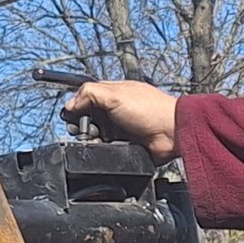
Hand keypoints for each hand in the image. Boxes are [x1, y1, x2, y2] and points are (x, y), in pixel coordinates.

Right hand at [64, 80, 179, 162]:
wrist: (172, 133)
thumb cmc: (150, 110)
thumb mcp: (115, 94)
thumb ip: (89, 94)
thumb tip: (70, 104)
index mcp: (115, 93)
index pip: (87, 97)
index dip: (77, 105)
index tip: (71, 114)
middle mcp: (117, 110)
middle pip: (88, 118)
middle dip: (82, 124)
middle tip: (84, 128)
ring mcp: (121, 128)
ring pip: (96, 135)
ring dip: (92, 138)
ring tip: (97, 138)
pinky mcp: (126, 145)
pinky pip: (108, 149)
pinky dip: (104, 149)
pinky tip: (106, 146)